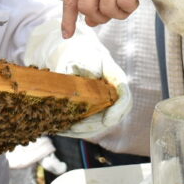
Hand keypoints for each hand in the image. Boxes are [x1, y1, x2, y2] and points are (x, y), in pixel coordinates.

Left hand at [24, 18, 131, 136]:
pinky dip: (75, 129)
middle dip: (93, 125)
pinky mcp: (93, 111)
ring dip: (82, 131)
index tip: (107, 121)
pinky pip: (88, 124)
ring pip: (99, 124)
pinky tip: (60, 128)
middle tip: (74, 128)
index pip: (123, 97)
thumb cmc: (79, 52)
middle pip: (111, 116)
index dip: (117, 111)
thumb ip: (85, 66)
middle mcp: (113, 93)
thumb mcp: (81, 55)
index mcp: (115, 78)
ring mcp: (104, 104)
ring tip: (64, 129)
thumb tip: (85, 78)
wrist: (73, 54)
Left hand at [61, 0, 170, 37]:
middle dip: (99, 17)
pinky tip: (135, 0)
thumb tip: (89, 21)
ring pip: (107, 8)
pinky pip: (125, 4)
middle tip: (112, 14)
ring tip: (127, 5)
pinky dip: (130, 8)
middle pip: (86, 6)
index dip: (67, 18)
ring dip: (119, 14)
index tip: (68, 34)